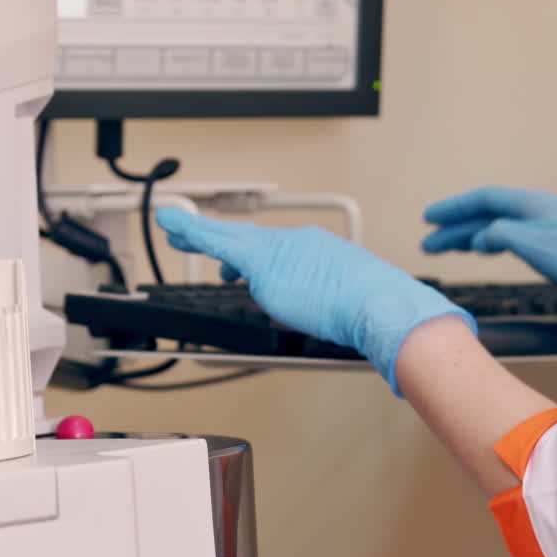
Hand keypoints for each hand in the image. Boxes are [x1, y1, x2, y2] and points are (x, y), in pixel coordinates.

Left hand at [156, 208, 475, 395]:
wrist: (382, 305)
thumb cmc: (378, 314)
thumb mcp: (353, 307)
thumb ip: (337, 311)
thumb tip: (340, 327)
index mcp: (320, 253)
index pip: (278, 251)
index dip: (255, 256)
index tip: (241, 263)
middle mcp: (299, 243)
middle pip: (249, 239)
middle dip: (219, 237)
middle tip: (193, 234)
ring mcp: (282, 250)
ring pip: (230, 238)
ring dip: (200, 233)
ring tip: (176, 230)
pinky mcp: (266, 263)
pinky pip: (220, 243)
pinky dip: (195, 232)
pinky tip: (174, 228)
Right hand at [421, 186, 556, 318]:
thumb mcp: (536, 246)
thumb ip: (503, 235)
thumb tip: (480, 236)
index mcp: (532, 205)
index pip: (484, 199)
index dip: (454, 208)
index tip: (429, 218)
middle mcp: (537, 212)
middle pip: (487, 213)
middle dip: (455, 226)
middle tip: (428, 243)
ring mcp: (546, 228)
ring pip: (497, 227)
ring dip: (469, 237)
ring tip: (445, 249)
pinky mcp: (554, 247)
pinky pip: (509, 239)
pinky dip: (489, 244)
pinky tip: (483, 251)